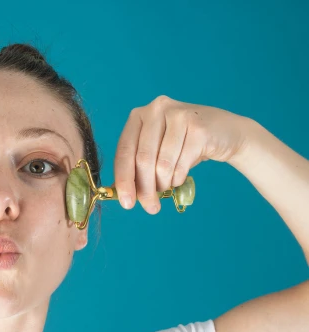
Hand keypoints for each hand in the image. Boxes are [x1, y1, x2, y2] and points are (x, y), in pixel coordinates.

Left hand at [114, 95, 250, 213]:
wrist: (226, 132)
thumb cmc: (184, 144)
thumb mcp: (156, 151)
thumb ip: (135, 167)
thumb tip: (118, 192)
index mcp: (138, 115)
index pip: (124, 151)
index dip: (123, 180)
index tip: (126, 204)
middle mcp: (156, 109)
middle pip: (143, 159)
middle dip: (145, 189)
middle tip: (150, 208)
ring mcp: (179, 115)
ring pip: (162, 164)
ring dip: (164, 184)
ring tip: (168, 185)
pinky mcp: (199, 127)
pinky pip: (182, 165)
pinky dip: (179, 178)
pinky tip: (180, 176)